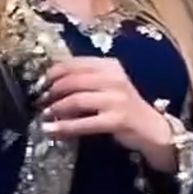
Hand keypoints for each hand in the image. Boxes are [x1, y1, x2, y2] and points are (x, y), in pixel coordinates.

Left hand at [42, 58, 175, 170]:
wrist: (152, 129)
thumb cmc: (125, 107)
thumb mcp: (108, 87)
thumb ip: (86, 82)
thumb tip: (52, 85)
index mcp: (110, 66)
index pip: (74, 63)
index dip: (53, 72)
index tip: (41, 83)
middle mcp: (114, 78)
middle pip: (72, 80)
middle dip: (52, 91)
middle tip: (40, 100)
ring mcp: (117, 99)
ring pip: (76, 100)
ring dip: (56, 108)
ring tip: (45, 115)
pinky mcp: (117, 119)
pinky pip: (84, 122)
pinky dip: (65, 126)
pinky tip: (52, 130)